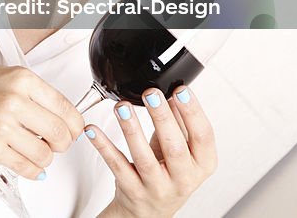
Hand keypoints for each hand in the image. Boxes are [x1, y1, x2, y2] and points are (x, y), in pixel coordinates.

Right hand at [0, 64, 84, 179]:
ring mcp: (2, 125)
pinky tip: (27, 161)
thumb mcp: (3, 75)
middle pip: (60, 133)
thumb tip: (61, 114)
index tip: (73, 130)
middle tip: (55, 142)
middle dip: (62, 143)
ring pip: (46, 154)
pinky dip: (33, 170)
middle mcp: (13, 100)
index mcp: (21, 78)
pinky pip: (26, 167)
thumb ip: (32, 92)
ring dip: (45, 157)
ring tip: (34, 149)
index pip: (66, 108)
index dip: (75, 125)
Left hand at [86, 86, 216, 217]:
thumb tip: (173, 90)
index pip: (203, 137)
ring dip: (131, 130)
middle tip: (151, 94)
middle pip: (174, 148)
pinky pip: (117, 166)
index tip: (181, 90)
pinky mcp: (132, 190)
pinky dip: (104, 146)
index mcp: (202, 164)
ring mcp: (157, 187)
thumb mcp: (182, 148)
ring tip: (122, 107)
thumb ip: (179, 121)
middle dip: (162, 118)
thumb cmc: (168, 173)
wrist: (151, 210)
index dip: (193, 112)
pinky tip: (93, 130)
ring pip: (144, 158)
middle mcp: (183, 179)